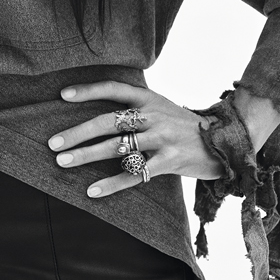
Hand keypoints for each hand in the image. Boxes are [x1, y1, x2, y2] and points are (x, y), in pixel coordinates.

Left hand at [48, 80, 222, 198]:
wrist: (227, 141)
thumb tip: (99, 115)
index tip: (62, 96)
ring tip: (62, 162)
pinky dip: (111, 183)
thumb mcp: (162, 107)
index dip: (88, 90)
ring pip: (117, 147)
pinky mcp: (170, 161)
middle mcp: (153, 116)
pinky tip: (91, 191)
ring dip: (86, 155)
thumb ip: (135, 108)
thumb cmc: (183, 126)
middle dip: (77, 133)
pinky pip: (134, 174)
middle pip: (108, 122)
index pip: (114, 88)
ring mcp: (162, 138)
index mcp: (149, 99)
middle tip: (52, 143)